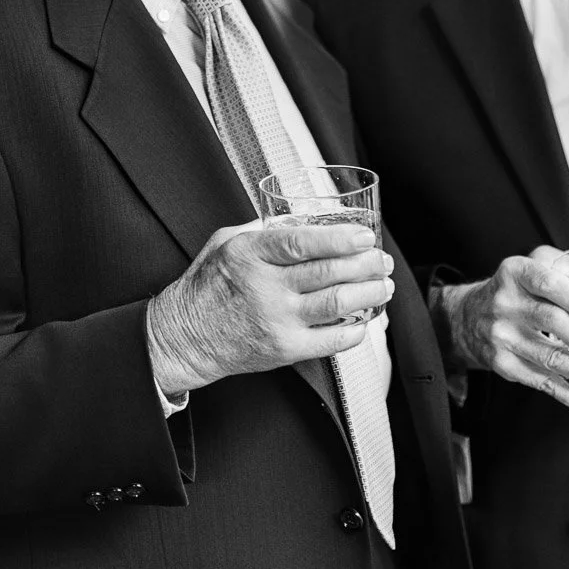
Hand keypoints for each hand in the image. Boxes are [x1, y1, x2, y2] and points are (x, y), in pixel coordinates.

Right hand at [147, 222, 393, 394]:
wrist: (185, 337)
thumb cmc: (207, 287)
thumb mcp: (226, 242)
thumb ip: (263, 229)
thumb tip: (301, 218)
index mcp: (250, 254)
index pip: (303, 242)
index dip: (340, 238)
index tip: (364, 235)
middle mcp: (265, 287)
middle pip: (328, 272)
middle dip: (365, 264)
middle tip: (381, 259)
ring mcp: (277, 321)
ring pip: (336, 304)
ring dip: (368, 293)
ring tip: (382, 285)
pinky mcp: (284, 349)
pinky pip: (330, 340)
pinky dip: (355, 329)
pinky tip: (365, 319)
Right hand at [433, 245, 568, 410]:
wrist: (469, 317)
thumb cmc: (516, 290)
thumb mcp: (537, 267)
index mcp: (517, 272)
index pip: (548, 282)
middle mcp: (505, 302)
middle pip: (550, 321)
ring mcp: (501, 335)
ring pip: (548, 358)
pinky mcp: (502, 364)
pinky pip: (540, 383)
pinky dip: (568, 395)